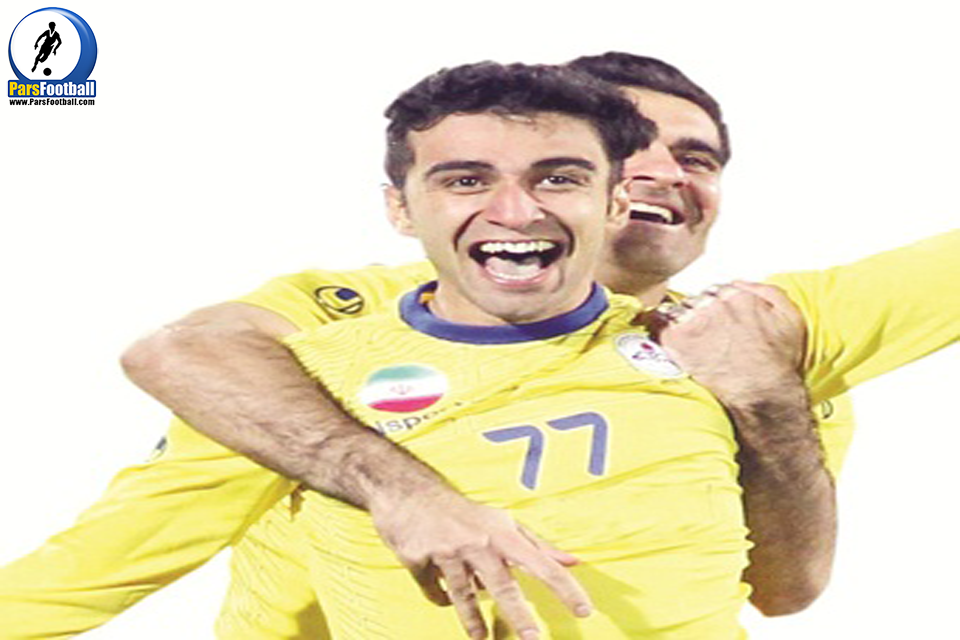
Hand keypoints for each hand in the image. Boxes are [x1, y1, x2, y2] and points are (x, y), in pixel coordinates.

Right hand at [371, 491, 591, 638]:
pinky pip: (434, 590)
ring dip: (474, 621)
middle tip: (532, 638)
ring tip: (482, 639)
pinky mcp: (419, 559)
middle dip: (518, 613)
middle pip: (503, 584)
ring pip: (464, 595)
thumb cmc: (466, 514)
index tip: (584, 610)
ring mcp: (447, 551)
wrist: (410, 493)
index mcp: (503, 535)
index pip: (542, 564)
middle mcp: (478, 543)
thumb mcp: (504, 524)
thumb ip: (539, 546)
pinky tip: (446, 602)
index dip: (564, 587)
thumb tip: (574, 562)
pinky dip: (441, 599)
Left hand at [650, 281, 806, 404]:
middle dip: (700, 313)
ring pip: (679, 310)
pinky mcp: (677, 339)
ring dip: (681, 321)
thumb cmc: (776, 360)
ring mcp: (694, 320)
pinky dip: (656, 325)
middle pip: (698, 299)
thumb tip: (739, 283)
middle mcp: (714, 304)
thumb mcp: (789, 316)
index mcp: (738, 295)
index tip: (719, 321)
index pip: (717, 291)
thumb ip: (766, 291)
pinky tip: (662, 333)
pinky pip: (656, 322)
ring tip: (692, 340)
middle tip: (707, 334)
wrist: (762, 391)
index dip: (717, 307)